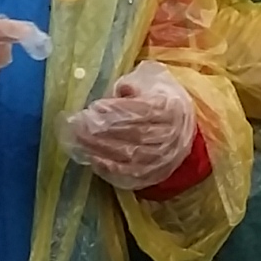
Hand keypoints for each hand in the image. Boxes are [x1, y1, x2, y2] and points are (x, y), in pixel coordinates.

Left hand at [63, 62, 197, 187]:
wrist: (182, 136)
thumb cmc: (161, 105)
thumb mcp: (155, 87)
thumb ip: (138, 85)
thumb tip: (122, 89)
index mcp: (171, 110)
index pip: (144, 110)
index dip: (118, 109)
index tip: (95, 107)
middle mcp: (170, 135)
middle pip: (134, 133)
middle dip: (104, 129)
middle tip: (79, 124)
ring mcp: (162, 158)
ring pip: (130, 155)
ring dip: (101, 148)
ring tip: (79, 139)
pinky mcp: (153, 175)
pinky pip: (130, 174)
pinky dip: (109, 168)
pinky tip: (93, 158)